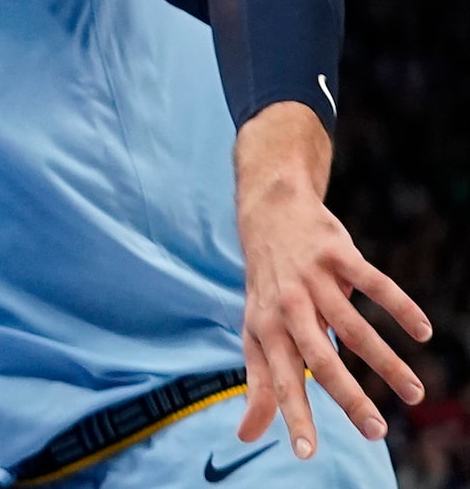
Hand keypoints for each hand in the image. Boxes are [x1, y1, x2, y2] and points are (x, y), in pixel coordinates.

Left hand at [233, 102, 430, 457]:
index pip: (279, 382)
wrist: (270, 213)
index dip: (291, 416)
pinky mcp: (338, 254)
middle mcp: (287, 307)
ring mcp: (313, 280)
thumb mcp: (255, 333)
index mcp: (266, 331)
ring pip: (353, 327)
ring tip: (414, 393)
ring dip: (386, 363)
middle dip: (348, 398)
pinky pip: (374, 283)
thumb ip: (258, 385)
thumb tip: (246, 436)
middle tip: (377, 432)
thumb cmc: (266, 288)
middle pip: (319, 360)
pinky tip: (422, 332)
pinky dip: (400, 307)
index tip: (307, 454)